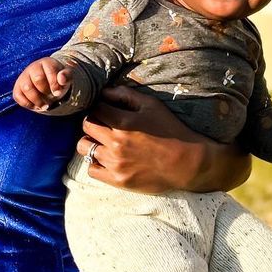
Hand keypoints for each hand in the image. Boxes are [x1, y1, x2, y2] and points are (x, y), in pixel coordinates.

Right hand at [13, 57, 71, 110]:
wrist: (47, 82)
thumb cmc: (57, 79)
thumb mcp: (66, 77)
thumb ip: (66, 76)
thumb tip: (61, 79)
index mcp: (46, 62)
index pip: (49, 72)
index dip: (54, 85)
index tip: (58, 93)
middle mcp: (32, 68)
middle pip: (38, 80)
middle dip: (46, 92)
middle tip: (52, 98)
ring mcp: (23, 77)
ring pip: (27, 88)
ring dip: (37, 100)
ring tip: (45, 106)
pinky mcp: (17, 88)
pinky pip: (18, 97)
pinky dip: (28, 104)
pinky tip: (36, 106)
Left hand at [76, 84, 251, 192]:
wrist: (187, 163)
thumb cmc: (171, 130)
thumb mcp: (152, 106)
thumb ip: (126, 95)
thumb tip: (105, 91)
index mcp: (123, 122)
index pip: (95, 108)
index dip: (100, 107)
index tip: (106, 111)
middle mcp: (115, 143)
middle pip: (86, 126)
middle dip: (93, 122)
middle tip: (103, 125)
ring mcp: (115, 163)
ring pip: (84, 147)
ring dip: (91, 142)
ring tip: (103, 142)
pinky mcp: (118, 180)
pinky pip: (92, 170)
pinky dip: (95, 163)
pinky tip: (106, 159)